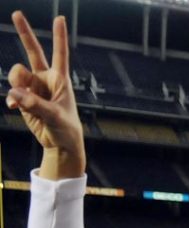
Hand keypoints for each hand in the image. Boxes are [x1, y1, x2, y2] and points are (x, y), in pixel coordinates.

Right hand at [7, 13, 84, 178]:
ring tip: (24, 101)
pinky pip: (11, 91)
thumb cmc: (66, 128)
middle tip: (16, 13)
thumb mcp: (55, 116)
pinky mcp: (23, 97)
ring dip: (16, 85)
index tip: (60, 18)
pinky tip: (14, 107)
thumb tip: (14, 94)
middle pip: (33, 51)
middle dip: (24, 32)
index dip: (59, 36)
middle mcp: (45, 79)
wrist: (59, 143)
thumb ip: (35, 105)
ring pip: (16, 74)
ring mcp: (32, 87)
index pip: (60, 54)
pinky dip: (12, 99)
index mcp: (60, 79)